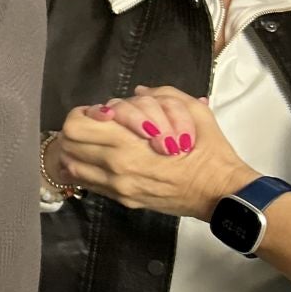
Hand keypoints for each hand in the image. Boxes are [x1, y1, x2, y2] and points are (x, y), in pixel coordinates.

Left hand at [57, 90, 254, 220]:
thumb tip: (139, 91)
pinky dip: (87, 171)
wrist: (222, 194)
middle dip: (78, 131)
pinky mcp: (123, 201)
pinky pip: (88, 185)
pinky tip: (103, 161)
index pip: (76, 126)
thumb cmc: (210, 153)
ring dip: (78, 152)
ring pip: (72, 167)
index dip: (83, 115)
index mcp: (128, 145)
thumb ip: (163, 96)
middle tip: (96, 126)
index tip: (101, 114)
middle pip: (67, 145)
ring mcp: (117, 188)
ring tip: (97, 144)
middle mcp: (115, 168)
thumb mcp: (195, 113)